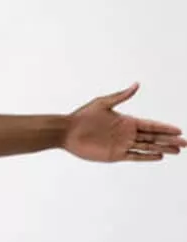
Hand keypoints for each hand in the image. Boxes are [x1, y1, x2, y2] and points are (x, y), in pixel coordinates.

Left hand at [63, 83, 184, 161]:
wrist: (66, 131)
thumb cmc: (82, 116)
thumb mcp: (103, 103)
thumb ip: (122, 96)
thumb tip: (137, 84)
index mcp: (126, 121)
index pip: (151, 125)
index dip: (165, 128)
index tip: (179, 130)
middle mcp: (126, 133)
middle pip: (153, 137)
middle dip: (169, 140)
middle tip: (185, 143)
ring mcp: (121, 144)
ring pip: (147, 147)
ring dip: (162, 148)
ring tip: (177, 151)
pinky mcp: (114, 155)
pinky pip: (134, 156)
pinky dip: (146, 157)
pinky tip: (159, 156)